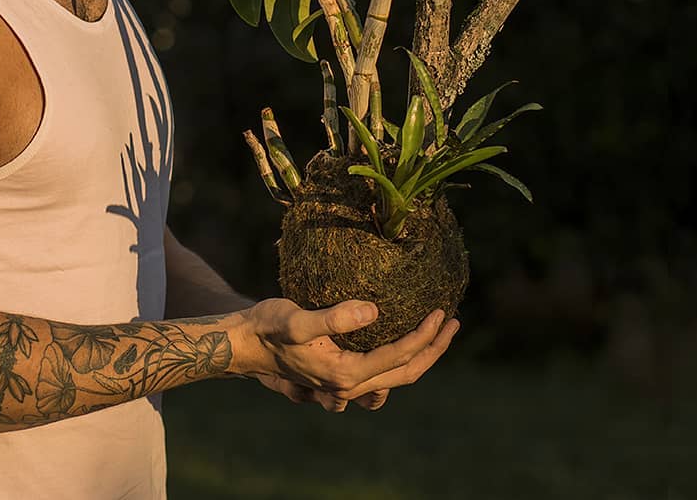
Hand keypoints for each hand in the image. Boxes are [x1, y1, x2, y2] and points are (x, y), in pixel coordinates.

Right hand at [229, 298, 458, 409]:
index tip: (440, 311)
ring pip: (395, 376)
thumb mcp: (297, 318)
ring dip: (420, 356)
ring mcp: (344, 385)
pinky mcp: (339, 375)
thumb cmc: (267, 327)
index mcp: (344, 374)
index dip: (424, 335)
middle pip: (405, 373)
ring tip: (436, 331)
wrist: (243, 344)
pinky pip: (380, 372)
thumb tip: (374, 310)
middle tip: (453, 322)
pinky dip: (398, 358)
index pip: (398, 356)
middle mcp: (347, 386)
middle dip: (433, 348)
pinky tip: (402, 336)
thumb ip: (335, 317)